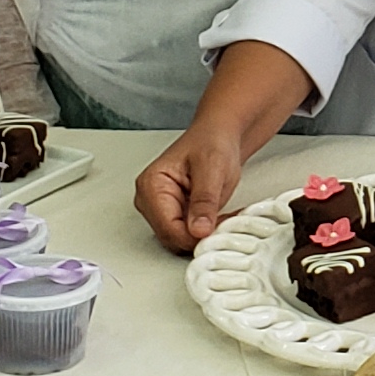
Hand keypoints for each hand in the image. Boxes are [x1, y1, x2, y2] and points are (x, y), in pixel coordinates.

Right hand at [134, 133, 243, 256]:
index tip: (217, 230)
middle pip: (172, 238)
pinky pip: (188, 235)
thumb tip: (199, 230)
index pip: (168, 229)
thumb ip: (204, 200)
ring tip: (223, 215)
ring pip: (181, 240)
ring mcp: (160, 209)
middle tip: (224, 220)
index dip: (195, 236)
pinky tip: (218, 217)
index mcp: (151, 186)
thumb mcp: (213, 167)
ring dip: (205, 234)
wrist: (219, 135)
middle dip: (201, 235)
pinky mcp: (173, 215)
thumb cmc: (212, 142)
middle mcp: (150, 200)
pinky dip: (206, 231)